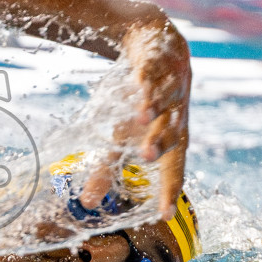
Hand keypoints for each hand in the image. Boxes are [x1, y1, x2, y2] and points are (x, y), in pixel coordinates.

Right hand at [79, 18, 190, 217]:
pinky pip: (154, 72)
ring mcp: (170, 88)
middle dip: (159, 143)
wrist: (159, 48)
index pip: (173, 169)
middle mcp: (176, 116)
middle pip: (171, 133)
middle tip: (145, 157)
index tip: (165, 213)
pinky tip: (140, 83)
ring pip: (164, 99)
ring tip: (142, 116)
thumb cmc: (142, 105)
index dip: (169, 189)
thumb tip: (86, 203)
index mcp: (171, 139)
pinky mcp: (158, 64)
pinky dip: (148, 77)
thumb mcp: (123, 138)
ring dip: (153, 107)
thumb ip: (106, 169)